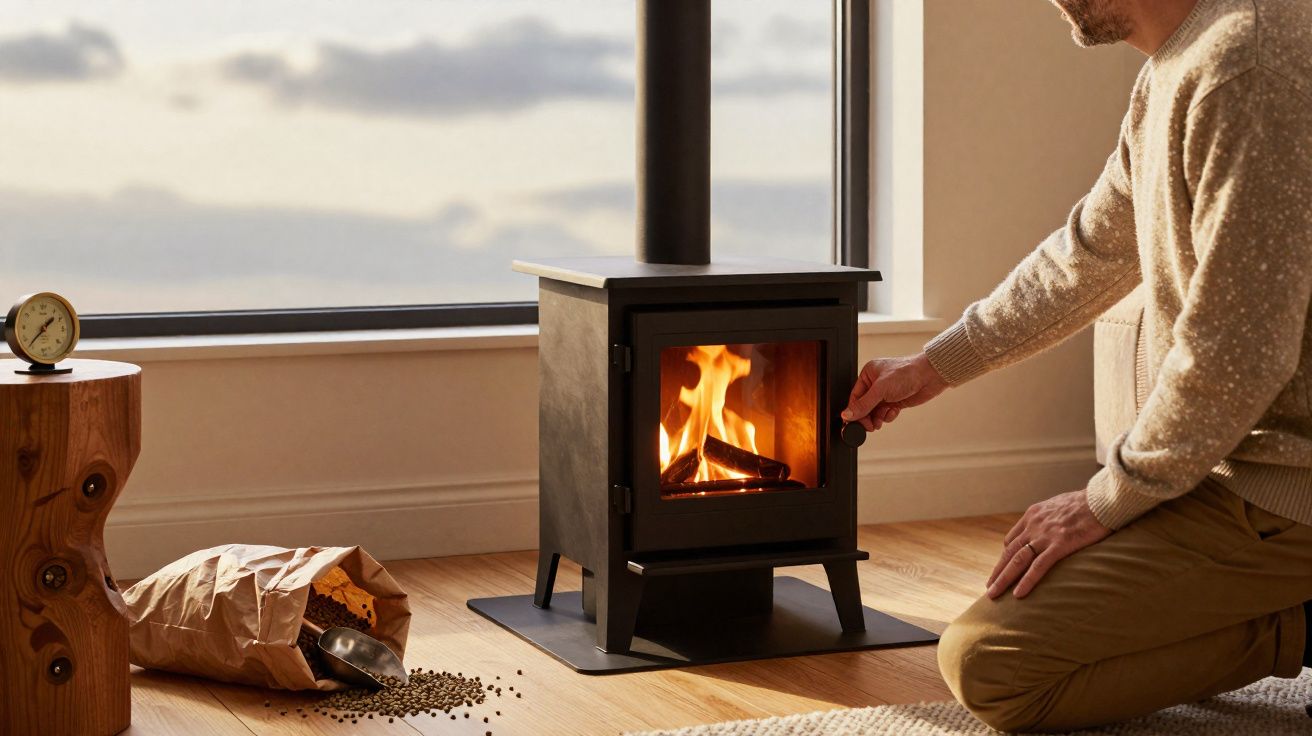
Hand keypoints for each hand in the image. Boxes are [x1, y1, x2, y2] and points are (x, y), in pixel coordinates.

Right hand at [842, 353, 948, 430]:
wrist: (930, 376)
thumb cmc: (906, 373)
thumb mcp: (880, 389)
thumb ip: (863, 404)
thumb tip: (847, 415)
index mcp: (868, 374)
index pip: (855, 397)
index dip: (854, 411)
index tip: (853, 424)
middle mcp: (876, 383)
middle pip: (864, 406)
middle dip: (867, 417)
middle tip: (869, 427)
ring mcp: (886, 393)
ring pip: (875, 411)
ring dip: (877, 418)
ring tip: (879, 422)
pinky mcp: (896, 401)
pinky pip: (886, 413)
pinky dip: (888, 416)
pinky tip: (893, 412)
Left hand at [987, 490, 1111, 598]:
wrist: (1102, 499)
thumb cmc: (1088, 503)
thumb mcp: (1060, 506)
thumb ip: (1050, 518)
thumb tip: (1052, 526)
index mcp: (1033, 515)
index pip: (1013, 539)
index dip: (1007, 556)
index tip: (1003, 569)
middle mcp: (1034, 525)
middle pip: (1010, 552)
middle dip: (998, 571)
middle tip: (989, 587)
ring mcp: (1045, 535)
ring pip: (1018, 560)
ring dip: (1004, 579)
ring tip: (994, 595)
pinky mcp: (1060, 544)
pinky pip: (1039, 566)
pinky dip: (1026, 581)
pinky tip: (1018, 594)